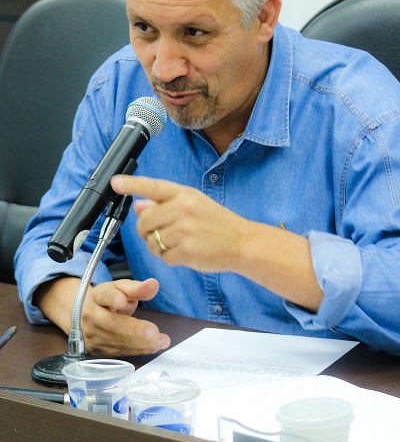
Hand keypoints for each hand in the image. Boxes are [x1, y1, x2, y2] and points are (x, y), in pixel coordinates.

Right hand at [80, 277, 170, 355]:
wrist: (88, 316)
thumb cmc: (109, 299)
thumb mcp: (122, 288)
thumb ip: (137, 288)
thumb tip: (154, 284)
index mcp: (97, 296)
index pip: (104, 296)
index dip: (113, 298)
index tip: (123, 300)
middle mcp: (91, 316)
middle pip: (111, 324)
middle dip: (134, 329)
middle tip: (154, 332)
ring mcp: (92, 335)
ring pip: (117, 342)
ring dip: (141, 344)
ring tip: (160, 341)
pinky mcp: (98, 350)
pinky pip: (120, 352)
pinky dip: (139, 350)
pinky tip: (153, 347)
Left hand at [111, 175, 245, 272]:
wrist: (241, 242)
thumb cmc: (217, 223)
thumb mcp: (194, 205)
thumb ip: (165, 204)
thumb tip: (139, 205)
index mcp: (184, 194)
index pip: (152, 187)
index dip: (131, 185)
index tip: (115, 183)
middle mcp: (183, 209)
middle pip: (144, 221)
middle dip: (147, 231)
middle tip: (162, 233)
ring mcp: (184, 230)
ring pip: (151, 241)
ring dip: (158, 247)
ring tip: (177, 243)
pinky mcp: (186, 251)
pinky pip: (162, 257)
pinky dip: (169, 258)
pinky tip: (183, 253)